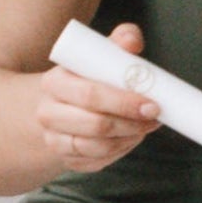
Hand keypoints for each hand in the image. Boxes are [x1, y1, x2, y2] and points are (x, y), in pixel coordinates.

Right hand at [36, 20, 164, 177]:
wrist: (62, 104)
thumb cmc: (88, 77)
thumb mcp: (100, 55)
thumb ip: (119, 42)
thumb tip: (132, 40)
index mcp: (54, 82)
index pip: (90, 95)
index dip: (124, 102)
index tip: (152, 104)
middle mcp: (48, 113)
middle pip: (95, 125)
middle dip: (131, 123)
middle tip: (154, 117)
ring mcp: (54, 139)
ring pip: (98, 147)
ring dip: (129, 138)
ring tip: (145, 126)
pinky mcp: (66, 158)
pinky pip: (98, 161)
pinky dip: (120, 151)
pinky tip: (130, 137)